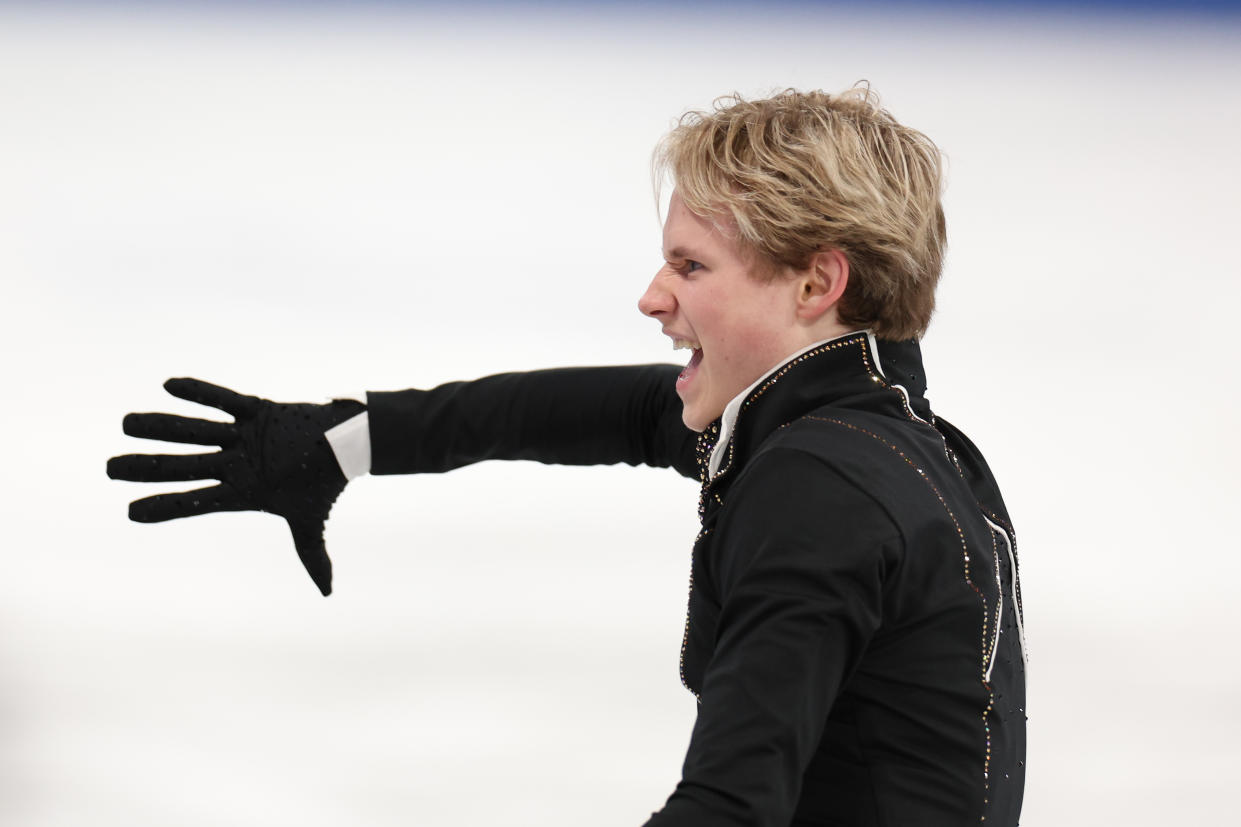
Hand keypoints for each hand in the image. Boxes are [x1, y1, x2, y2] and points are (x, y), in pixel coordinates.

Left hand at [107, 378, 364, 595]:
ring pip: (194, 430)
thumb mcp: (311, 521)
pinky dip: (201, 392)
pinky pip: (225, 399)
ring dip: (160, 426)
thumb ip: (312, 554)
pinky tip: (168, 386)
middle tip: (110, 469)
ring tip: (126, 424)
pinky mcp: (257, 410)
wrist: (347, 445)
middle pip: (183, 465)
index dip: (165, 506)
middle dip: (147, 466)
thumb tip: (328, 594)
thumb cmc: (324, 483)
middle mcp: (235, 462)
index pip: (196, 501)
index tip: (130, 513)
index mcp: (242, 490)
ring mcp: (243, 436)